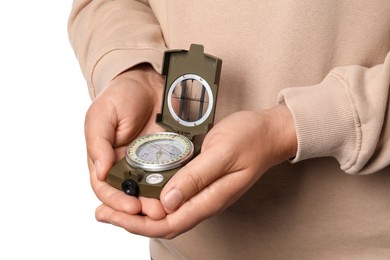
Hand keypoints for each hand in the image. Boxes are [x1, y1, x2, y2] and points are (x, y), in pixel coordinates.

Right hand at [85, 64, 166, 219]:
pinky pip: (170, 176)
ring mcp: (148, 164)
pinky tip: (180, 193)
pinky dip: (173, 187)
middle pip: (130, 196)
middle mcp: (126, 166)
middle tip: (156, 213)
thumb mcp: (101, 115)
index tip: (131, 207)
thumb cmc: (120, 96)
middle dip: (141, 208)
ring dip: (158, 202)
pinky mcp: (168, 158)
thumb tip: (100, 172)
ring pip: (150, 191)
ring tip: (169, 209)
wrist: (149, 82)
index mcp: (105, 160)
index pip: (106, 188)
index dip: (116, 201)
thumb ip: (98, 143)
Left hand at [95, 105, 296, 237]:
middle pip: (163, 222)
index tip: (111, 216)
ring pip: (166, 212)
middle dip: (130, 221)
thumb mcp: (221, 154)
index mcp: (209, 199)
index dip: (137, 223)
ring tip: (113, 204)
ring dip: (139, 211)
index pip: (167, 223)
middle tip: (101, 213)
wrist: (269, 133)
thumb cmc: (249, 140)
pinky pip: (173, 197)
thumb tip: (166, 202)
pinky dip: (152, 197)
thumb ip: (196, 178)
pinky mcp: (201, 182)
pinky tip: (140, 188)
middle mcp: (203, 201)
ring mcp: (202, 193)